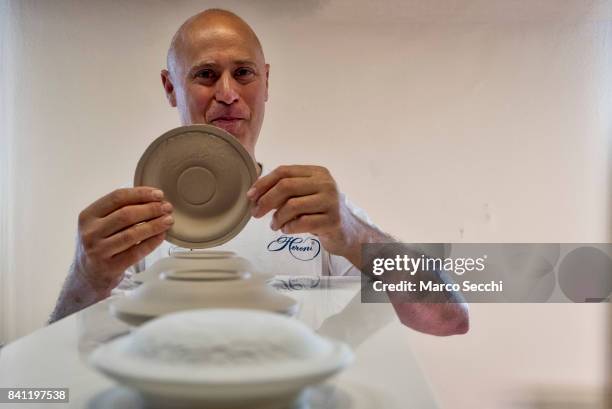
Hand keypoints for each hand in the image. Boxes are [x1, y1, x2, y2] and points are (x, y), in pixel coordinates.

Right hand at [72, 187, 173, 293]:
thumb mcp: (100, 224)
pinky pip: (136, 252)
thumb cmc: (99, 244)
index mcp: (87, 216)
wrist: (88, 275)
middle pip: (126, 215)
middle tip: (167, 207)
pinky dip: (152, 242)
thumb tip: (153, 198)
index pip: (117, 197)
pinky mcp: (110, 267)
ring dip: (154, 225)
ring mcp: (98, 251)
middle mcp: (90, 232)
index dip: (141, 194)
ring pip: (132, 234)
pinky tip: (161, 235)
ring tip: (168, 220)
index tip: (159, 194)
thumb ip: (119, 209)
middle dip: (151, 209)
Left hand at [246, 165, 360, 259]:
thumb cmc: (319, 211)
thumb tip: (255, 194)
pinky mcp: (333, 220)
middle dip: (266, 200)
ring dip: (277, 218)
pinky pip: (302, 223)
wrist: (346, 231)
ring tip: (275, 225)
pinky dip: (289, 227)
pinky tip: (287, 229)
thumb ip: (284, 190)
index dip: (264, 183)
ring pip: (292, 206)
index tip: (251, 196)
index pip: (284, 171)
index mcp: (317, 172)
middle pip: (286, 186)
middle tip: (256, 213)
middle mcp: (326, 183)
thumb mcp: (304, 195)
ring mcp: (331, 201)